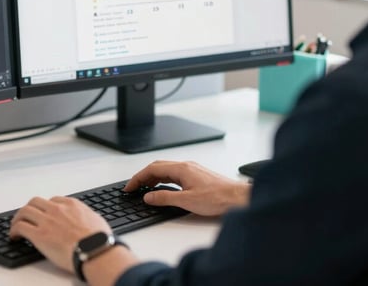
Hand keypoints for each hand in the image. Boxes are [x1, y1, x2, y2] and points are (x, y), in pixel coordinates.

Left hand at [9, 196, 111, 272]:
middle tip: (26, 216)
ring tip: (15, 225)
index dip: (46, 207)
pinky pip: (20, 227)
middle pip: (35, 202)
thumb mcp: (97, 220)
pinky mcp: (39, 235)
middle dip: (29, 208)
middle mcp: (57, 209)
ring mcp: (47, 221)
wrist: (95, 250)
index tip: (44, 214)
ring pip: (25, 211)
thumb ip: (88, 218)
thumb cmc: (99, 240)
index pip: (53, 200)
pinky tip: (14, 236)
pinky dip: (14, 230)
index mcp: (72, 205)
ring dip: (18, 218)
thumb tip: (90, 221)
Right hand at [124, 160, 250, 215]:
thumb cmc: (218, 198)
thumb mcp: (186, 201)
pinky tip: (163, 188)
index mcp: (181, 169)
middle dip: (143, 177)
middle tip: (133, 188)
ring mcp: (192, 170)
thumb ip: (164, 198)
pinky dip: (164, 180)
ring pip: (166, 170)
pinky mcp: (197, 176)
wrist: (238, 198)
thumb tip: (148, 197)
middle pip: (158, 167)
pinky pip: (175, 174)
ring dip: (153, 178)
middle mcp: (186, 166)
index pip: (152, 169)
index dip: (138, 178)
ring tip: (145, 189)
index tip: (129, 187)